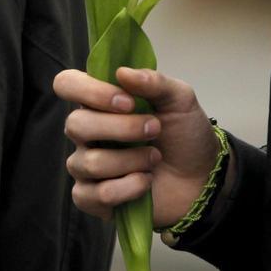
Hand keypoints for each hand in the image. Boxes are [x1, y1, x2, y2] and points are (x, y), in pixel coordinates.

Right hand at [55, 67, 223, 227]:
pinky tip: (145, 182)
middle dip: (121, 129)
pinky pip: (95, 194)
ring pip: (90, 162)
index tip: (127, 102)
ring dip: (131, 160)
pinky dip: (128, 188)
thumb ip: (154, 82)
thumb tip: (122, 72)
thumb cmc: (185, 135)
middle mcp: (86, 132)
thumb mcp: (180, 100)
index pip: (67, 84)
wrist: (203, 179)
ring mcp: (86, 166)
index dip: (90, 91)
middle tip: (155, 129)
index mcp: (100, 103)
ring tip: (154, 158)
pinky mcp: (92, 198)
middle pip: (75, 125)